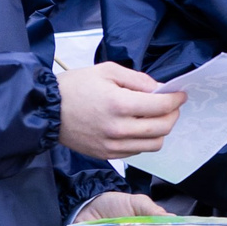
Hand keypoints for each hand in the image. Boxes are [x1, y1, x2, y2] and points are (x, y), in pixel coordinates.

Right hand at [58, 63, 185, 159]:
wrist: (45, 110)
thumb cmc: (74, 87)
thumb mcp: (107, 71)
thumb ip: (138, 79)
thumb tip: (159, 89)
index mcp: (119, 104)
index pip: (161, 107)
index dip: (176, 100)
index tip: (180, 95)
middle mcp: (118, 129)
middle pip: (163, 128)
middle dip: (173, 115)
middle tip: (171, 106)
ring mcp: (112, 145)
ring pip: (154, 144)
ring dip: (161, 130)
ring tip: (156, 118)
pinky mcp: (106, 154)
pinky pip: (137, 152)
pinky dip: (144, 140)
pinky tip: (138, 128)